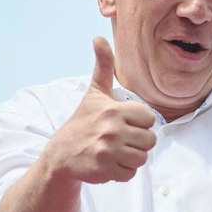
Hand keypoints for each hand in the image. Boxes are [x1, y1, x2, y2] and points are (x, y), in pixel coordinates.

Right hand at [43, 38, 157, 183]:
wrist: (61, 153)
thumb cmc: (83, 121)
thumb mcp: (94, 93)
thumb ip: (102, 66)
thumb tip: (98, 37)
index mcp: (114, 110)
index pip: (149, 119)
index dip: (139, 123)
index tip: (124, 123)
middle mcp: (111, 129)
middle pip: (149, 141)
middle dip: (137, 142)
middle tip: (119, 140)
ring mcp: (108, 151)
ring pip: (142, 158)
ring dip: (131, 157)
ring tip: (114, 151)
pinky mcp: (104, 169)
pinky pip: (131, 173)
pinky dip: (122, 171)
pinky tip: (109, 162)